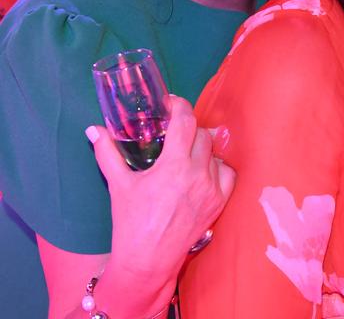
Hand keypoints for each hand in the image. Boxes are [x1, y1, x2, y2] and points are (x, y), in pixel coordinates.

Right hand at [87, 95, 234, 279]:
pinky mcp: (220, 202)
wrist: (147, 260)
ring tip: (186, 153)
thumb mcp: (118, 185)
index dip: (179, 106)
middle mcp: (198, 174)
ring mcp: (212, 189)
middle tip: (173, 131)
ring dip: (202, 148)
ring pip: (216, 153)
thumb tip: (95, 129)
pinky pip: (228, 173)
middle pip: (202, 134)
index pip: (185, 122)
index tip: (170, 104)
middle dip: (187, 128)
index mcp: (173, 166)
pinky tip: (202, 170)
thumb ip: (107, 153)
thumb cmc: (130, 222)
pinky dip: (217, 167)